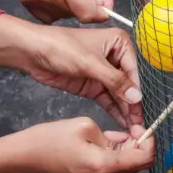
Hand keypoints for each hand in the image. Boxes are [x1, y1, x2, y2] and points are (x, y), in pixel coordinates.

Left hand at [0, 16, 143, 125]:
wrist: (33, 52)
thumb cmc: (61, 47)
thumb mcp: (90, 63)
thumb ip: (114, 81)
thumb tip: (136, 97)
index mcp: (119, 43)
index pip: (133, 71)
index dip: (137, 92)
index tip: (139, 110)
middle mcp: (114, 57)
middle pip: (128, 85)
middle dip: (133, 105)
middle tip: (139, 125)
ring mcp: (103, 73)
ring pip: (119, 95)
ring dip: (125, 111)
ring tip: (133, 129)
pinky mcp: (93, 85)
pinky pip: (108, 100)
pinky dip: (114, 111)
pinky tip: (122, 123)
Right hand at [5, 117, 153, 172]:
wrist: (22, 162)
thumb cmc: (48, 140)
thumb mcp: (84, 126)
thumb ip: (112, 136)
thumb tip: (126, 141)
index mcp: (103, 167)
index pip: (144, 159)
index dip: (148, 141)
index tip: (140, 128)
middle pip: (137, 167)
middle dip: (137, 147)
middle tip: (126, 130)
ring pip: (126, 171)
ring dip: (125, 154)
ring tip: (107, 137)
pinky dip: (114, 161)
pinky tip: (100, 148)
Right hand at [9, 0, 106, 23]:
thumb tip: (98, 2)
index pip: (87, 14)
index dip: (101, 13)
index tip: (105, 4)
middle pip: (76, 14)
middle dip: (84, 4)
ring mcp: (35, 1)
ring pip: (61, 16)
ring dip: (69, 6)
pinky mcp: (24, 2)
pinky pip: (46, 15)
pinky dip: (54, 9)